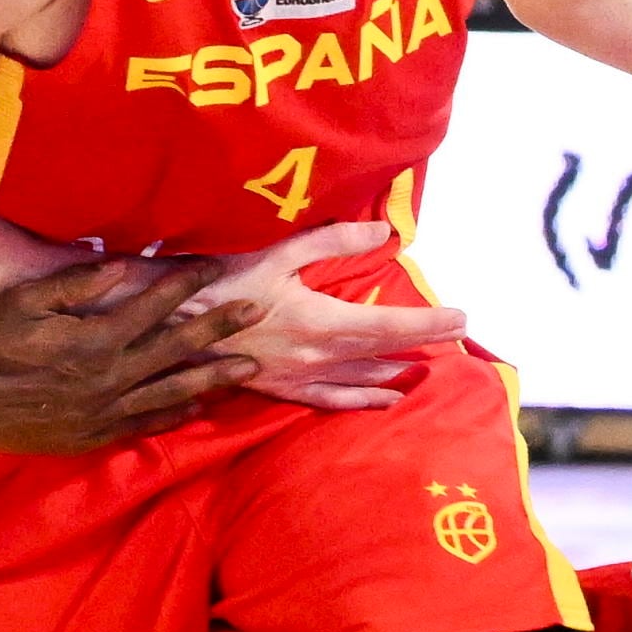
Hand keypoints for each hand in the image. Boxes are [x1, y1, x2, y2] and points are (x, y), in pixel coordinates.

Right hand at [0, 252, 266, 448]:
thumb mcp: (24, 301)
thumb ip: (75, 284)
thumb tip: (122, 266)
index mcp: (96, 338)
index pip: (155, 304)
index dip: (188, 284)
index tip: (216, 269)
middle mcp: (111, 376)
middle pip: (177, 347)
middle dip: (220, 327)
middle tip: (256, 312)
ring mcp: (106, 410)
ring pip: (173, 390)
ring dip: (214, 376)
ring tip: (249, 365)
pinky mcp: (96, 435)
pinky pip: (148, 423)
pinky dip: (177, 414)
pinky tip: (198, 405)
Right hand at [189, 219, 466, 410]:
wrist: (170, 328)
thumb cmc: (219, 282)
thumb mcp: (277, 252)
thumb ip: (333, 242)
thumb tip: (384, 232)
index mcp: (319, 321)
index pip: (389, 326)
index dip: (429, 324)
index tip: (462, 318)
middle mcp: (315, 356)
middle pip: (383, 352)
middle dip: (422, 342)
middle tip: (458, 334)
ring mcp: (298, 377)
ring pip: (362, 378)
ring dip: (397, 370)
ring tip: (429, 364)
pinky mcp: (280, 388)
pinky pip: (331, 399)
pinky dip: (363, 399)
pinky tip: (385, 399)